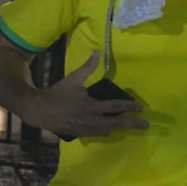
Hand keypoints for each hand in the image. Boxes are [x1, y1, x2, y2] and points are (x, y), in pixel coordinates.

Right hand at [22, 51, 148, 137]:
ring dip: (120, 129)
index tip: (141, 108)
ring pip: (108, 131)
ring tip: (132, 127)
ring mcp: (86, 129)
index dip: (129, 107)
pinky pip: (97, 134)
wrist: (39, 111)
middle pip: (116, 124)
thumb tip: (97, 52)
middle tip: (146, 125)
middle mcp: (91, 120)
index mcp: (91, 106)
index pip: (115, 107)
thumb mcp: (73, 79)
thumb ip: (88, 67)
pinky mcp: (80, 133)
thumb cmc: (58, 93)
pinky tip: (110, 129)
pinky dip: (107, 132)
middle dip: (132, 124)